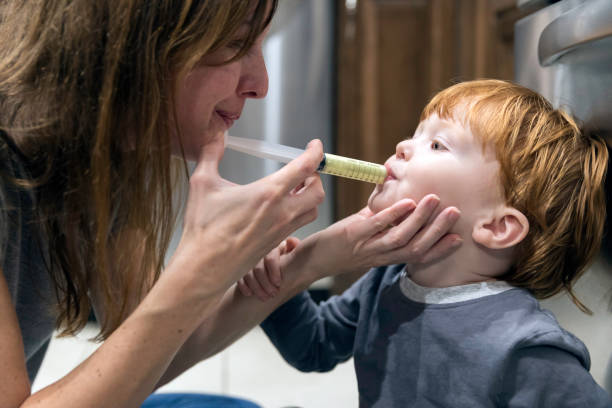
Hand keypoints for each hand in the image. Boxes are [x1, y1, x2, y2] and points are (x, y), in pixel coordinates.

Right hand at [169, 136, 324, 294]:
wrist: (204, 268)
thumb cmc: (203, 228)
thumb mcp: (203, 183)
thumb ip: (212, 152)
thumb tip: (216, 131)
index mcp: (269, 193)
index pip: (305, 167)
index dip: (316, 153)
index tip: (315, 146)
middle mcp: (282, 212)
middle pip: (318, 191)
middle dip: (316, 177)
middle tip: (304, 170)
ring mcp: (282, 230)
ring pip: (313, 210)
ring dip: (310, 196)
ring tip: (296, 188)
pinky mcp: (276, 243)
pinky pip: (299, 225)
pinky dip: (299, 213)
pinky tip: (281, 209)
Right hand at [237, 237, 299, 300]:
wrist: (277, 267)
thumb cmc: (288, 260)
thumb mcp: (293, 254)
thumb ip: (295, 249)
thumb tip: (293, 242)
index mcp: (274, 247)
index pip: (270, 257)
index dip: (273, 270)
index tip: (278, 283)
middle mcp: (260, 252)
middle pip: (258, 268)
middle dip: (266, 283)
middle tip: (273, 294)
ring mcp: (249, 261)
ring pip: (248, 274)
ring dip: (256, 288)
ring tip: (265, 297)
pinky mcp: (242, 269)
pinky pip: (240, 278)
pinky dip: (244, 286)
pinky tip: (249, 294)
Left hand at [298, 194, 461, 279]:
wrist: (312, 260)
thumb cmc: (340, 246)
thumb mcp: (366, 237)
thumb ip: (383, 222)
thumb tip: (399, 201)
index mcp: (386, 257)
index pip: (418, 257)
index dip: (439, 249)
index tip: (459, 238)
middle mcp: (380, 256)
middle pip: (415, 247)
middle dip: (437, 231)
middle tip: (455, 212)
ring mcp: (367, 247)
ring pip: (401, 237)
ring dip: (420, 219)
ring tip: (434, 200)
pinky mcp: (353, 236)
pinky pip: (377, 226)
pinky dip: (394, 215)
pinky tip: (407, 202)